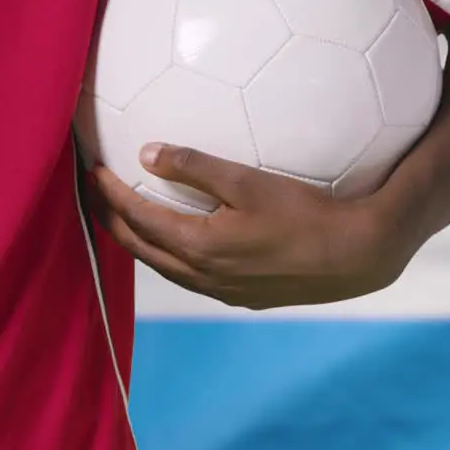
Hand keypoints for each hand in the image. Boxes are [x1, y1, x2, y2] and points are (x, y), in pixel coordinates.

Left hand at [90, 144, 415, 309]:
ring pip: (163, 267)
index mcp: (197, 246)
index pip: (136, 217)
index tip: (93, 169)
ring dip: (139, 241)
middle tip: (95, 194)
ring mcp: (221, 291)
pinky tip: (180, 243)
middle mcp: (201, 276)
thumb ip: (196, 166)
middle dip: (110, 219)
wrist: (355, 256)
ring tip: (125, 218)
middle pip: (139, 248)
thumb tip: (147, 153)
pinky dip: (170, 256)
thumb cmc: (305, 213)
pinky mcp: (243, 296)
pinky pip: (190, 277)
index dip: (109, 193)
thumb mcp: (249, 181)